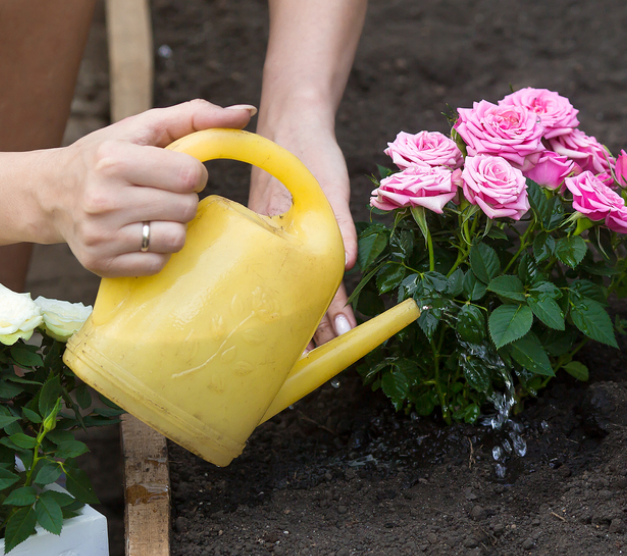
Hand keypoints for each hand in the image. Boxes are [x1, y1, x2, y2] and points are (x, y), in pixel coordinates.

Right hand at [41, 100, 255, 276]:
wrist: (52, 193)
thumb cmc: (108, 155)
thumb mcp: (145, 127)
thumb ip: (197, 116)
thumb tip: (246, 113)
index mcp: (113, 160)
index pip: (189, 176)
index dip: (191, 173)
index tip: (173, 171)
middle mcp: (103, 200)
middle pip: (187, 209)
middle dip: (181, 199)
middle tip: (156, 192)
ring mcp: (101, 236)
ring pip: (177, 239)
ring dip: (172, 226)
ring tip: (147, 213)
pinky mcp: (102, 264)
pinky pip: (159, 263)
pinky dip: (156, 250)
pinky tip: (135, 233)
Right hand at [248, 120, 356, 346]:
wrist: (291, 120)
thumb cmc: (308, 147)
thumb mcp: (329, 182)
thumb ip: (339, 222)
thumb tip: (349, 263)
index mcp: (282, 234)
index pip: (305, 286)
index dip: (322, 315)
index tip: (332, 341)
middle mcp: (277, 243)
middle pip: (293, 295)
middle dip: (308, 330)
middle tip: (322, 363)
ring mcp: (277, 242)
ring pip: (292, 288)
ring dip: (306, 318)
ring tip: (316, 352)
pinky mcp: (282, 235)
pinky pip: (292, 272)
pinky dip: (303, 293)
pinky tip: (308, 312)